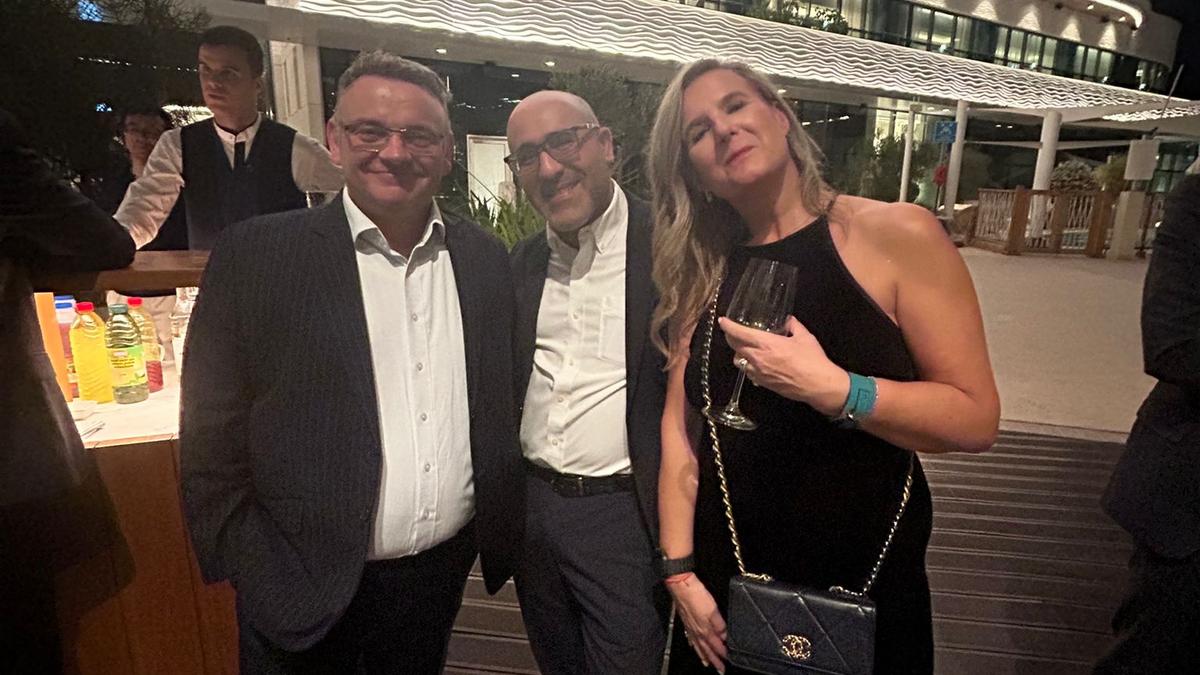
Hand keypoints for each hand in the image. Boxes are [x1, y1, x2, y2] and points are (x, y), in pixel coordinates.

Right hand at [667, 573, 726, 672]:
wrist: (680, 584)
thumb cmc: (695, 595)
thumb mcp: (712, 610)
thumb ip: (719, 625)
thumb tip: (725, 637)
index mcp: (704, 629)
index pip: (715, 646)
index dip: (722, 654)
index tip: (728, 662)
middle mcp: (696, 631)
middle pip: (706, 649)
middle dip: (714, 660)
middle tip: (719, 670)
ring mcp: (690, 626)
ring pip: (698, 645)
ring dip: (703, 655)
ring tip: (707, 663)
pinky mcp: (685, 620)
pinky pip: (690, 638)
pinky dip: (693, 645)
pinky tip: (693, 645)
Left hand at [719, 315, 848, 416]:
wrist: (818, 385)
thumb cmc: (812, 359)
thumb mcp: (805, 337)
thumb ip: (793, 326)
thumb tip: (789, 320)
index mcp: (766, 343)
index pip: (739, 333)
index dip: (728, 326)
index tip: (722, 321)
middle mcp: (758, 358)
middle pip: (734, 347)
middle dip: (730, 338)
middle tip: (732, 332)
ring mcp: (759, 373)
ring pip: (738, 361)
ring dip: (738, 353)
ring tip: (744, 348)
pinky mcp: (763, 383)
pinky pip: (748, 373)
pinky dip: (748, 366)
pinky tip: (755, 363)